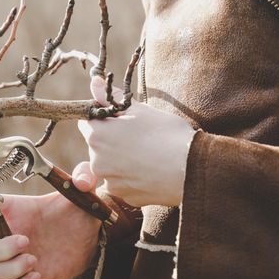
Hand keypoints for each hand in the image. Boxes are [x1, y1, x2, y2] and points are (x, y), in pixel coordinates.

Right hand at [0, 162, 100, 278]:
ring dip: (8, 270)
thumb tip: (81, 181)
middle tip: (25, 242)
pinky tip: (36, 276)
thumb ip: (85, 176)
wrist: (88, 239)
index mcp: (13, 210)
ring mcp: (11, 259)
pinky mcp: (22, 278)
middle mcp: (6, 234)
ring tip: (34, 260)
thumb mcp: (82, 191)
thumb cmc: (78, 211)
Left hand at [77, 76, 196, 206]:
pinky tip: (150, 171)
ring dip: (120, 161)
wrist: (191, 170)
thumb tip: (94, 82)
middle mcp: (96, 160)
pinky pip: (122, 183)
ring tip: (146, 155)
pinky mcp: (123, 196)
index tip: (119, 120)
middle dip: (111, 140)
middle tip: (138, 137)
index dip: (102, 119)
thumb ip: (111, 97)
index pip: (87, 123)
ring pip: (109, 166)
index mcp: (97, 135)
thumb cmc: (166, 134)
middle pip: (97, 146)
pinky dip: (131, 178)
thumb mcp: (140, 110)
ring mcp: (109, 180)